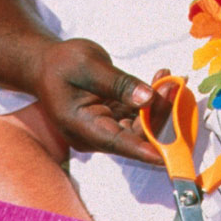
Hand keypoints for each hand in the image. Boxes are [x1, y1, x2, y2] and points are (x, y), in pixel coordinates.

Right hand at [33, 39, 160, 162]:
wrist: (48, 65)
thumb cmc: (61, 64)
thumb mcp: (88, 65)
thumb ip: (118, 83)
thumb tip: (148, 98)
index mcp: (79, 124)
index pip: (115, 141)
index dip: (141, 149)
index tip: (165, 156)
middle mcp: (93, 134)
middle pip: (134, 134)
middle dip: (158, 113)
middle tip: (172, 85)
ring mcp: (105, 129)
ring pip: (141, 125)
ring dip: (159, 105)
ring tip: (169, 78)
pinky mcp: (114, 120)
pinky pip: (139, 115)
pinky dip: (152, 99)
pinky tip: (162, 79)